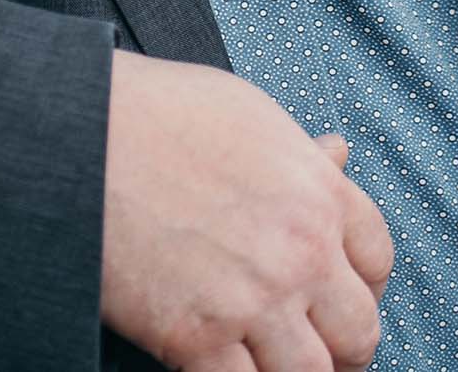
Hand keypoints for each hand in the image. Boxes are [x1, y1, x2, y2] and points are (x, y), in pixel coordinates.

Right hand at [100, 52, 393, 371]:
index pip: (377, 260)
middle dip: (341, 346)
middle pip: (360, 333)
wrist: (80, 130)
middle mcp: (299, 251)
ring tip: (266, 362)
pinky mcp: (196, 339)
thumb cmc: (157, 111)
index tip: (337, 293)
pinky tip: (216, 365)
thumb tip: (338, 156)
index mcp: (316, 191)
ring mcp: (251, 300)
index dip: (363, 284)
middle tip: (312, 345)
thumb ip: (298, 153)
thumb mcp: (246, 114)